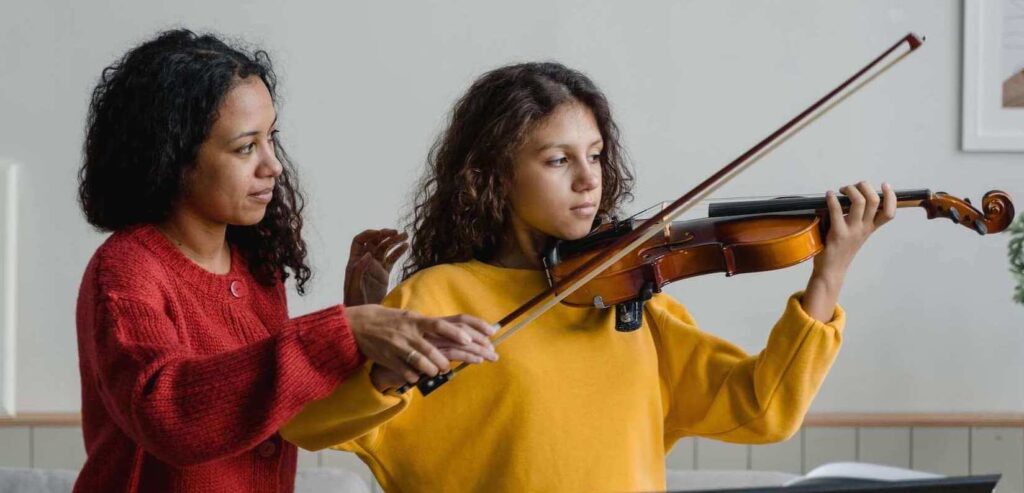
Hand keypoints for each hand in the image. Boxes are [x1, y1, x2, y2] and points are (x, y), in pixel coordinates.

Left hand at [344, 229, 408, 305]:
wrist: (362, 313)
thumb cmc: (354, 302)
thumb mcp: (354, 286)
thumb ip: (359, 270)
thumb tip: (368, 254)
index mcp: (355, 261)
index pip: (359, 241)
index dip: (368, 234)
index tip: (380, 233)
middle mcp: (365, 262)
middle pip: (374, 242)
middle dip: (385, 235)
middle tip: (396, 233)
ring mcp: (375, 267)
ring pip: (385, 249)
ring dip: (394, 241)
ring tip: (405, 236)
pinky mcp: (383, 274)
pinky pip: (391, 259)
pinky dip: (398, 252)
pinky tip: (406, 246)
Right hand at [345, 305, 497, 384]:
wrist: (358, 324)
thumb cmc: (390, 320)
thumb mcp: (410, 317)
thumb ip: (430, 325)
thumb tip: (460, 330)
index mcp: (416, 320)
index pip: (439, 325)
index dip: (455, 333)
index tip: (469, 340)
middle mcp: (408, 333)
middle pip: (431, 349)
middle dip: (444, 361)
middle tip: (450, 366)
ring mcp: (398, 347)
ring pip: (420, 363)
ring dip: (432, 369)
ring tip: (438, 371)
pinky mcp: (388, 359)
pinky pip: (406, 372)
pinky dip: (415, 376)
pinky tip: (418, 377)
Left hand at [802, 181, 895, 320]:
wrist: (832, 270)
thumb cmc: (841, 249)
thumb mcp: (857, 234)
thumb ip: (859, 218)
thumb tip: (854, 196)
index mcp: (871, 228)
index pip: (889, 213)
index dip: (891, 197)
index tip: (885, 186)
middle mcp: (864, 229)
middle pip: (874, 201)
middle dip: (865, 186)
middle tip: (854, 187)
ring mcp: (852, 231)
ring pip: (859, 202)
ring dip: (851, 189)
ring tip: (842, 190)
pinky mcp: (837, 233)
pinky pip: (837, 210)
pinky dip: (832, 199)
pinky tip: (828, 195)